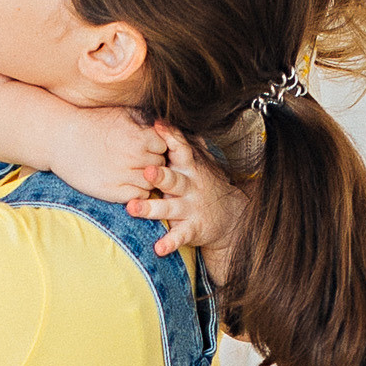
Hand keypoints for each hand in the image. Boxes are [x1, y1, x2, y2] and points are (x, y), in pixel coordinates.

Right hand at [48, 99, 176, 207]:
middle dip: (151, 164)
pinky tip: (124, 183)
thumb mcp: (121, 114)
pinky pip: (137, 196)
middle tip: (137, 162)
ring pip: (151, 183)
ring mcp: (124, 175)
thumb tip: (163, 126)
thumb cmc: (91, 123)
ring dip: (144, 180)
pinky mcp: (112, 191)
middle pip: (159, 166)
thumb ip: (145, 121)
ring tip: (130, 173)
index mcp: (139, 137)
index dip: (155, 148)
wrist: (61, 138)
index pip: (163, 147)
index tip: (145, 148)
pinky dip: (135, 192)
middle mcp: (134, 156)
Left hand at [131, 126, 250, 267]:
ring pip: (169, 208)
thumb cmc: (206, 185)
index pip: (180, 149)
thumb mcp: (199, 163)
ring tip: (133, 208)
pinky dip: (169, 243)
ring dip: (151, 208)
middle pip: (173, 179)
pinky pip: (179, 236)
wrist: (232, 217)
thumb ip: (184, 143)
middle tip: (146, 172)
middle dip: (160, 176)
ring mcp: (190, 208)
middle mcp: (189, 187)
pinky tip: (158, 248)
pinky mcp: (192, 229)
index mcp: (189, 169)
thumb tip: (163, 117)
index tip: (157, 126)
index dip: (170, 137)